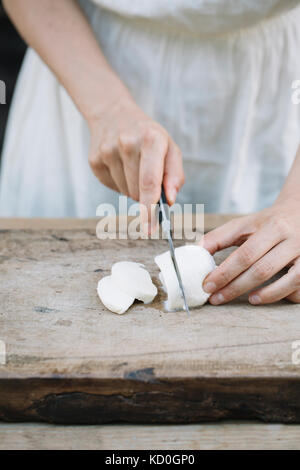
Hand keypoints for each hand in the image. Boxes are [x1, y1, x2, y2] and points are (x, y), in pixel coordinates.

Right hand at [88, 96, 183, 232]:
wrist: (114, 114)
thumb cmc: (148, 136)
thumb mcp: (169, 147)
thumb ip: (175, 175)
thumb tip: (169, 200)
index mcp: (151, 138)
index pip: (149, 182)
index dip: (150, 209)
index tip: (151, 228)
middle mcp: (126, 143)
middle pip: (137, 192)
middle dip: (145, 195)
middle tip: (147, 177)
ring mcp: (107, 152)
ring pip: (124, 192)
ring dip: (132, 189)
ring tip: (132, 167)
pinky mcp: (94, 161)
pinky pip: (111, 187)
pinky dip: (119, 183)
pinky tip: (120, 166)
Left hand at [202, 198, 299, 304]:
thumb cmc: (268, 222)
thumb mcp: (244, 223)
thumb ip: (219, 237)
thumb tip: (196, 251)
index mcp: (271, 227)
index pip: (245, 254)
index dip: (224, 272)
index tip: (207, 285)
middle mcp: (290, 239)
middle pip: (262, 269)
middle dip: (235, 287)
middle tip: (216, 298)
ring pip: (287, 280)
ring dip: (265, 295)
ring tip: (246, 300)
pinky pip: (299, 285)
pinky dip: (283, 295)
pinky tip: (267, 297)